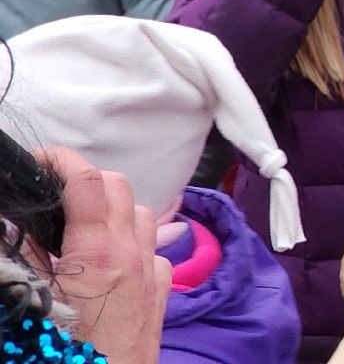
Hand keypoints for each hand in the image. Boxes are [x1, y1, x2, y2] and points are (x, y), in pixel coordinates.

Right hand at [31, 148, 168, 363]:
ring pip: (142, 215)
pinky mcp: (161, 293)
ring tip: (82, 225)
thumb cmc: (67, 353)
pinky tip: (114, 260)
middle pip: (119, 187)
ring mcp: (152, 272)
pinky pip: (156, 250)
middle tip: (55, 193)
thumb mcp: (35, 300)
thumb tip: (21, 225)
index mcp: (98, 251)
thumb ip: (30, 256)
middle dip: (86, 179)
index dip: (62, 161)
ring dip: (115, 209)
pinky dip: (136, 243)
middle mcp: (133, 254)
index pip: (88, 180)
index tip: (40, 161)